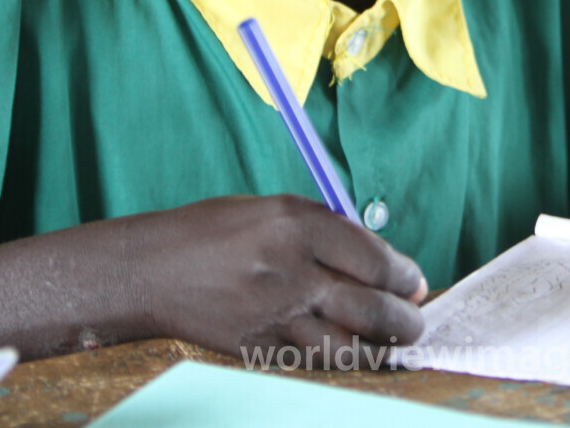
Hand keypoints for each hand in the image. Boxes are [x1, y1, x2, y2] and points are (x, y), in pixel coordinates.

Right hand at [124, 194, 426, 365]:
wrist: (155, 270)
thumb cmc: (219, 231)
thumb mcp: (278, 209)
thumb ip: (331, 232)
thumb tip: (385, 263)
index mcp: (299, 226)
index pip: (376, 260)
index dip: (405, 276)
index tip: (414, 282)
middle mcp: (292, 272)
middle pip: (373, 308)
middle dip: (406, 319)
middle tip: (414, 319)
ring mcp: (277, 315)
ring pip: (351, 346)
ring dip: (382, 347)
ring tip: (393, 341)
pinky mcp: (262, 347)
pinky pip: (317, 360)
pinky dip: (343, 358)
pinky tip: (353, 348)